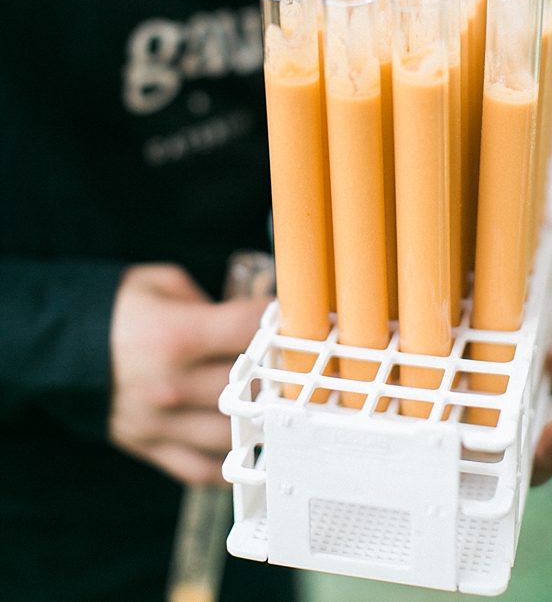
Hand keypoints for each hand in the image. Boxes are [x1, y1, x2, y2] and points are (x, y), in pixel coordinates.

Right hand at [108, 263, 270, 484]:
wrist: (56, 346)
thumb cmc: (116, 309)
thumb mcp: (163, 283)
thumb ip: (211, 302)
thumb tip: (248, 322)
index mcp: (176, 335)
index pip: (249, 331)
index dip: (280, 321)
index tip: (291, 318)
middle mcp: (171, 384)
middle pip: (249, 388)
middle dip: (276, 374)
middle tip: (289, 363)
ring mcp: (160, 422)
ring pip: (232, 435)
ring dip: (259, 421)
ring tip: (272, 402)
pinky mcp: (149, 446)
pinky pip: (200, 470)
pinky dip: (228, 463)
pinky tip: (244, 444)